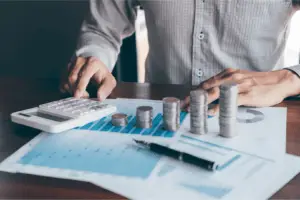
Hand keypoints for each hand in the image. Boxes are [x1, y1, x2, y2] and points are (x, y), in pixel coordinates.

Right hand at [60, 56, 116, 100]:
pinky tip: (74, 91)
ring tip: (80, 95)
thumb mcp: (109, 82)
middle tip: (82, 98)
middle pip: (72, 77)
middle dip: (76, 90)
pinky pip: (62, 81)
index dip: (80, 86)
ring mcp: (71, 64)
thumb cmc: (103, 77)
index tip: (78, 96)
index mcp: (93, 62)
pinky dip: (66, 89)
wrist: (96, 69)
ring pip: (65, 80)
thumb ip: (106, 89)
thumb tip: (99, 97)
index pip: (84, 74)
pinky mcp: (65, 69)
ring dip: (71, 90)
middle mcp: (80, 60)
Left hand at [182, 68, 299, 114]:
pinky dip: (219, 107)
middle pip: (207, 87)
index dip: (194, 92)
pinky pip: (231, 101)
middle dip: (193, 97)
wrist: (279, 80)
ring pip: (216, 93)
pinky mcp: (248, 95)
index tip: (184, 100)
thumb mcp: (239, 78)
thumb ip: (225, 83)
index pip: (206, 83)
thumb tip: (210, 90)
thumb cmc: (257, 81)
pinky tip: (211, 112)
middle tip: (182, 106)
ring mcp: (239, 86)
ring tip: (191, 109)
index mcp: (227, 74)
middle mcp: (231, 78)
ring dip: (201, 102)